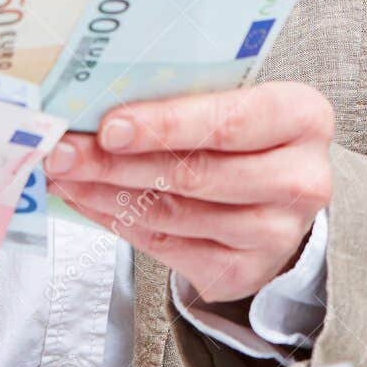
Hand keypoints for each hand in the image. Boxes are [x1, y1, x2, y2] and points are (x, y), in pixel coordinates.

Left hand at [45, 80, 333, 303]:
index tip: (109, 126)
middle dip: (117, 162)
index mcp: (303, 118)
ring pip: (175, 213)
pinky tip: (91, 200)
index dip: (166, 125)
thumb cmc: (251, 135)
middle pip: (195, 173)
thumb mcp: (240, 98)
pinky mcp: (244, 271)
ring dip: (108, 193)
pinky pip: (167, 246)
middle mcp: (300, 179)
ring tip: (67, 174)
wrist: (282, 194)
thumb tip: (101, 99)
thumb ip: (189, 96)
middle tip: (64, 151)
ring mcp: (275, 233)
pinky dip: (120, 221)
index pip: (229, 122)